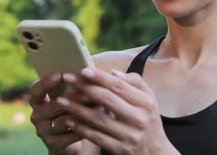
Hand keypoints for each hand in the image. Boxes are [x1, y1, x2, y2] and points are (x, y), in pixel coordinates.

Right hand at [29, 73, 89, 154]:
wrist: (69, 139)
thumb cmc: (71, 108)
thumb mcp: (68, 96)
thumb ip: (72, 84)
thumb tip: (88, 70)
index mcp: (37, 100)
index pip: (36, 90)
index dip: (47, 82)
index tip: (61, 75)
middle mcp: (36, 116)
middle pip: (53, 105)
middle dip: (74, 98)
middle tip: (90, 92)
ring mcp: (43, 131)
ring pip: (63, 121)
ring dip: (82, 113)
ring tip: (99, 106)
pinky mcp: (52, 144)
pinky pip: (70, 136)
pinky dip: (84, 128)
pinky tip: (97, 122)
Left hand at [57, 68, 178, 154]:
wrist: (155, 152)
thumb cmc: (148, 119)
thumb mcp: (150, 98)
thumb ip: (134, 82)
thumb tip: (113, 72)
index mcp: (145, 103)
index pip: (119, 86)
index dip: (100, 77)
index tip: (83, 70)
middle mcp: (137, 118)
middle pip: (107, 100)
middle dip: (85, 87)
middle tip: (67, 78)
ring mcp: (128, 135)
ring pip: (99, 120)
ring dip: (77, 109)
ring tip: (61, 100)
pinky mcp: (119, 149)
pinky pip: (96, 137)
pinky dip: (81, 128)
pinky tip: (69, 120)